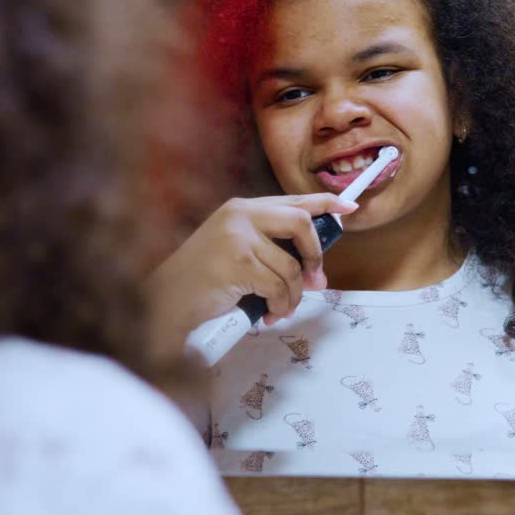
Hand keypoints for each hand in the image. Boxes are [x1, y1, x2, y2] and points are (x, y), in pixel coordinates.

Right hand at [145, 193, 358, 344]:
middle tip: (316, 281)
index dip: (325, 203)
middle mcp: (241, 215)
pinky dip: (279, 306)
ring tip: (279, 308)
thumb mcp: (234, 250)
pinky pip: (279, 287)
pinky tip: (266, 313)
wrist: (167, 300)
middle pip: (300, 224)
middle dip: (315, 256)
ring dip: (292, 295)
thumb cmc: (202, 280)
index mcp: (242, 208)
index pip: (292, 200)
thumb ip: (268, 247)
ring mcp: (239, 237)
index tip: (348, 208)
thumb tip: (314, 267)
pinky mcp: (239, 263)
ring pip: (291, 267)